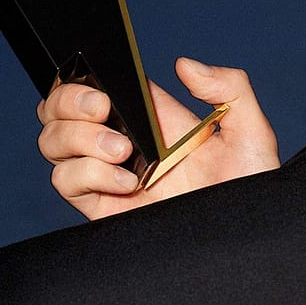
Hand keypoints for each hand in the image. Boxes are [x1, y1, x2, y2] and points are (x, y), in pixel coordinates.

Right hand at [37, 58, 279, 219]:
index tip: (105, 86)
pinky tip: (127, 183)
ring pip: (54, 142)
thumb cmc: (251, 188)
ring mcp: (110, 174)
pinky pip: (67, 182)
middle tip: (103, 108)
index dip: (84, 77)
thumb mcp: (251, 132)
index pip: (99, 84)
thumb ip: (230, 87)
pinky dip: (87, 174)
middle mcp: (126, 142)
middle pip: (62, 109)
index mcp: (154, 118)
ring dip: (78, 138)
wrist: (243, 239)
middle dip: (69, 100)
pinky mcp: (104, 206)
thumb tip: (185, 65)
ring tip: (124, 151)